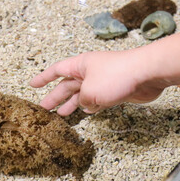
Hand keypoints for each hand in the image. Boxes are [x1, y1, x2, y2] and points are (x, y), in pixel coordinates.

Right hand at [30, 50, 165, 115]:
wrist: (147, 74)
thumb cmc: (117, 76)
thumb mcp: (90, 91)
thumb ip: (82, 101)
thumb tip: (85, 106)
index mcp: (81, 65)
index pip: (57, 70)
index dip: (44, 78)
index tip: (32, 84)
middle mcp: (90, 71)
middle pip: (68, 84)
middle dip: (55, 96)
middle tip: (43, 109)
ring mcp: (103, 81)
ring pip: (83, 94)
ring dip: (72, 104)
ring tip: (60, 115)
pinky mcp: (116, 91)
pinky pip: (98, 99)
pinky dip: (91, 107)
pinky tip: (86, 113)